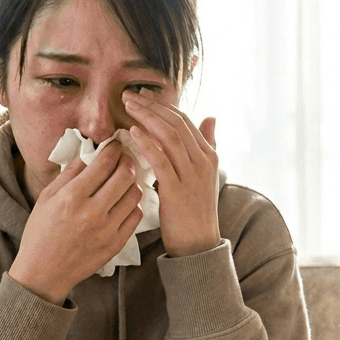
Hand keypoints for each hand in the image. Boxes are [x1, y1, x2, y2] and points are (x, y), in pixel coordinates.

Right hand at [10, 143, 143, 302]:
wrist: (44, 273)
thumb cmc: (41, 233)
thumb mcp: (47, 198)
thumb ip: (69, 173)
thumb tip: (89, 152)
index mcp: (72, 197)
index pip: (104, 163)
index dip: (114, 148)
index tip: (115, 145)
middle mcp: (92, 212)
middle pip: (125, 175)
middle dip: (127, 161)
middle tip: (124, 159)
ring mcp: (106, 230)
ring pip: (135, 194)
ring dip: (132, 183)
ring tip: (124, 181)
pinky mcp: (116, 244)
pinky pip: (136, 216)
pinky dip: (133, 205)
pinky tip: (123, 203)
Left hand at [123, 90, 220, 257]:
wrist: (198, 245)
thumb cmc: (194, 211)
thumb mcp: (204, 175)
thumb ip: (207, 145)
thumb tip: (211, 117)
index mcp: (209, 156)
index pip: (185, 120)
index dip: (162, 105)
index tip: (142, 96)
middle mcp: (204, 162)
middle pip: (177, 123)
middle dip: (152, 106)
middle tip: (129, 95)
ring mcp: (192, 175)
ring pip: (170, 136)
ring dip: (147, 117)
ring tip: (128, 106)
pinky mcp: (178, 190)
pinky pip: (161, 160)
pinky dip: (147, 144)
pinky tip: (133, 133)